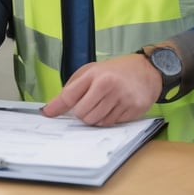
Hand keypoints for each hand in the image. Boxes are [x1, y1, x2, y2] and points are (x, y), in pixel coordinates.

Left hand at [41, 54, 161, 125]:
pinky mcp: (133, 110)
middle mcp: (107, 85)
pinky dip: (109, 119)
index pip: (70, 95)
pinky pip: (112, 124)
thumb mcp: (92, 70)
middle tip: (89, 104)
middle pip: (82, 114)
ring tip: (103, 104)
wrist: (146, 70)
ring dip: (96, 117)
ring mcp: (121, 98)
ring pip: (96, 122)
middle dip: (82, 113)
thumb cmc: (114, 71)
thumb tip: (55, 107)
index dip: (57, 106)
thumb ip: (73, 87)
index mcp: (94, 74)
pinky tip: (115, 106)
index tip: (48, 113)